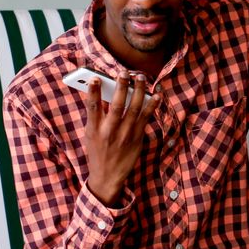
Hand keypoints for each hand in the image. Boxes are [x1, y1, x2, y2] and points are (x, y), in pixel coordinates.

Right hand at [83, 71, 160, 204]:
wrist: (107, 177)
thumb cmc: (98, 152)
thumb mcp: (91, 135)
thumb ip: (97, 117)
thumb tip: (107, 94)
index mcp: (94, 130)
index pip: (93, 107)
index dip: (93, 92)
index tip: (95, 79)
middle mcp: (110, 131)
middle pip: (117, 105)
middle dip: (121, 87)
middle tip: (124, 72)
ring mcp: (125, 135)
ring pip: (134, 109)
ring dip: (139, 91)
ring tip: (141, 77)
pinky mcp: (137, 138)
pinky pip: (146, 118)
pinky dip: (152, 105)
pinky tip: (157, 95)